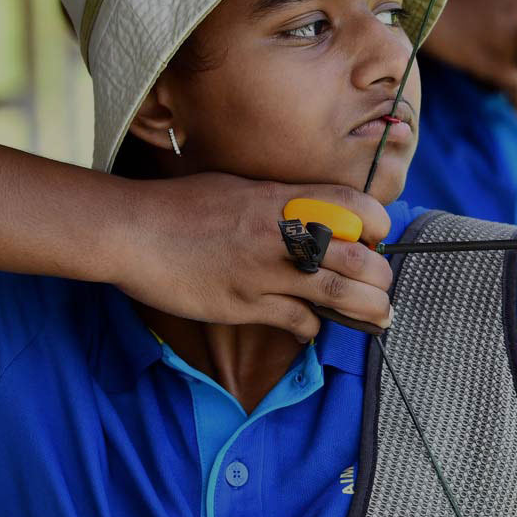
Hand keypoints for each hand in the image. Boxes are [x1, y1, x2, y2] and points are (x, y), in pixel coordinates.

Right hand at [113, 174, 394, 340]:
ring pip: (338, 294)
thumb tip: (317, 214)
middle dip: (381, 278)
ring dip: (366, 309)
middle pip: (358, 258)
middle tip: (383, 288)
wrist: (133, 230)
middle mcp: (282, 234)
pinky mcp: (245, 304)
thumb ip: (283, 201)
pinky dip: (313, 328)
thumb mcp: (242, 187)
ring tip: (378, 317)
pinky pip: (298, 321)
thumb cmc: (184, 205)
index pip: (357, 208)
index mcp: (284, 199)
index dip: (376, 226)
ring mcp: (264, 272)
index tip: (374, 239)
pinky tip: (313, 328)